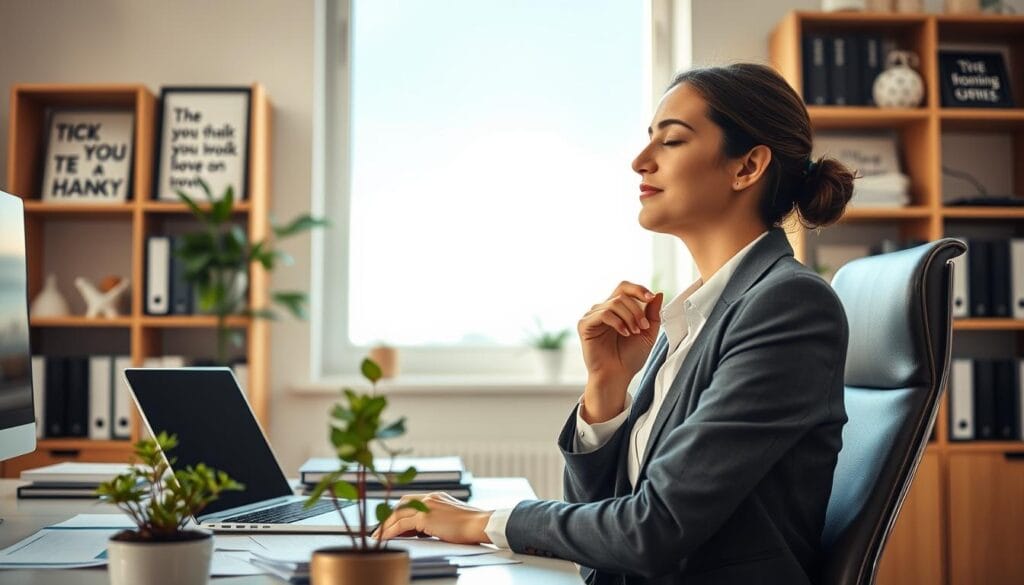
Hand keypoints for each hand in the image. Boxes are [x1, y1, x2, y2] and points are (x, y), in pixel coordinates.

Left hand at [372, 492, 492, 544]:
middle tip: (380, 529)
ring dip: (385, 525)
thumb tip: (425, 530)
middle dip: (389, 516)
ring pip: (398, 514)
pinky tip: (385, 539)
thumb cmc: (472, 525)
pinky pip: (401, 524)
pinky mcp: (426, 517)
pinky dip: (390, 531)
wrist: (481, 523)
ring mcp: (427, 505)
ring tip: (377, 537)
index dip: (399, 511)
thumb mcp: (452, 518)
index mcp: (436, 497)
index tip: (391, 522)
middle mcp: (430, 497)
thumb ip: (438, 519)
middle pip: (401, 504)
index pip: (411, 500)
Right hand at [578, 282, 662, 420]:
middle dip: (637, 308)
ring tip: (634, 332)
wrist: (617, 376)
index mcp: (617, 310)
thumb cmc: (630, 358)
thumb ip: (653, 314)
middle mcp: (603, 309)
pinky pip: (604, 313)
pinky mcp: (585, 324)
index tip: (651, 298)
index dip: (639, 289)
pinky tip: (624, 333)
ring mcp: (593, 316)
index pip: (625, 288)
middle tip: (643, 326)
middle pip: (621, 293)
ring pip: (615, 303)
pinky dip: (618, 322)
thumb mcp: (648, 333)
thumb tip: (659, 293)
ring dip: (630, 317)